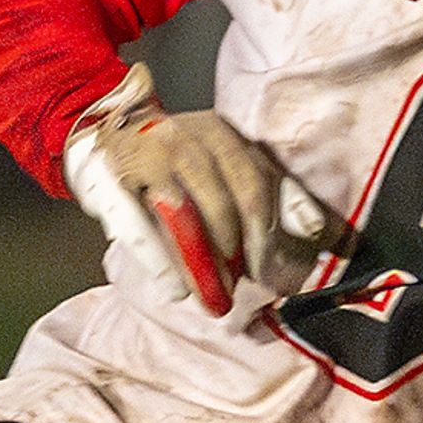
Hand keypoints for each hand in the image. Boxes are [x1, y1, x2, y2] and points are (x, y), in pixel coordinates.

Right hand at [62, 66, 333, 316]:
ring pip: (182, 217)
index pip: (254, 185)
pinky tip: (175, 290)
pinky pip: (135, 226)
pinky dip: (158, 261)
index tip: (266, 267)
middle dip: (234, 252)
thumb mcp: (228, 160)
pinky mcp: (110, 180)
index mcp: (220, 133)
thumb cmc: (180, 155)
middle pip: (220, 203)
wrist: (106, 127)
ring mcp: (145, 158)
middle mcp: (184, 139)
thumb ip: (275, 190)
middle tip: (237, 288)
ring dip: (201, 263)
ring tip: (213, 296)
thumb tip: (315, 228)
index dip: (263, 232)